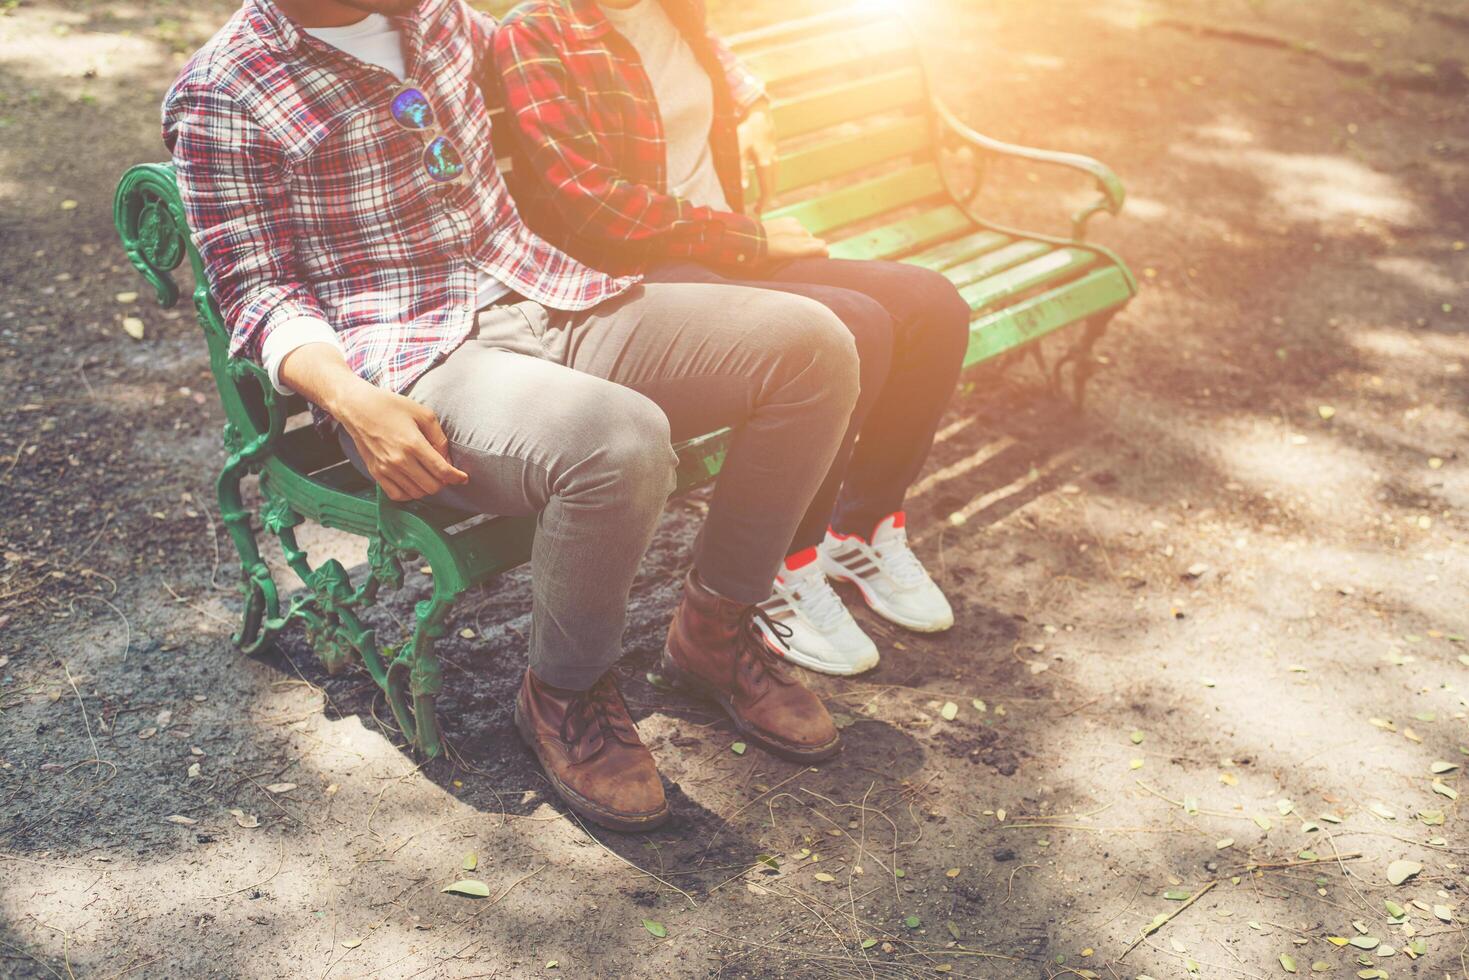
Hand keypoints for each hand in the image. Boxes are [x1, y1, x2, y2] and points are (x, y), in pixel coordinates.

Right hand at [333, 383, 468, 502]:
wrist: (357, 408)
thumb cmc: (391, 406)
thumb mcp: (423, 414)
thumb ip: (439, 438)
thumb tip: (446, 459)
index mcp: (413, 444)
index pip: (442, 471)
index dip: (457, 477)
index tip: (463, 478)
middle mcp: (399, 460)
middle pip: (431, 487)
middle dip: (443, 483)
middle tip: (444, 473)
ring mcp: (386, 469)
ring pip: (416, 493)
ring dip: (427, 488)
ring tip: (429, 476)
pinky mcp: (375, 473)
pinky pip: (397, 495)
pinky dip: (410, 494)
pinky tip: (413, 483)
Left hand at [738, 101, 778, 213]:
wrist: (760, 114)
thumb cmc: (747, 131)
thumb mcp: (740, 150)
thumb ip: (742, 169)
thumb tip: (744, 188)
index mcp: (765, 165)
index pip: (767, 190)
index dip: (764, 202)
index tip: (758, 211)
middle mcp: (773, 163)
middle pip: (773, 186)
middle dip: (767, 199)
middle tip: (760, 209)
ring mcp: (775, 157)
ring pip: (775, 179)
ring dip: (770, 190)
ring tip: (763, 198)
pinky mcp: (774, 152)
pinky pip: (775, 171)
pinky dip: (771, 180)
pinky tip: (767, 181)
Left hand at [762, 217, 827, 260]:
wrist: (753, 239)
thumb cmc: (767, 257)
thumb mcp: (785, 262)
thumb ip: (800, 258)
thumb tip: (811, 256)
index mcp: (800, 248)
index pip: (823, 249)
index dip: (823, 254)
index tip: (821, 258)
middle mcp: (802, 236)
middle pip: (820, 242)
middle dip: (816, 248)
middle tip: (808, 255)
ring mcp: (797, 226)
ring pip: (808, 235)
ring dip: (804, 240)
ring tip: (792, 246)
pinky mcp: (792, 220)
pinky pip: (800, 227)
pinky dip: (797, 232)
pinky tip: (787, 236)